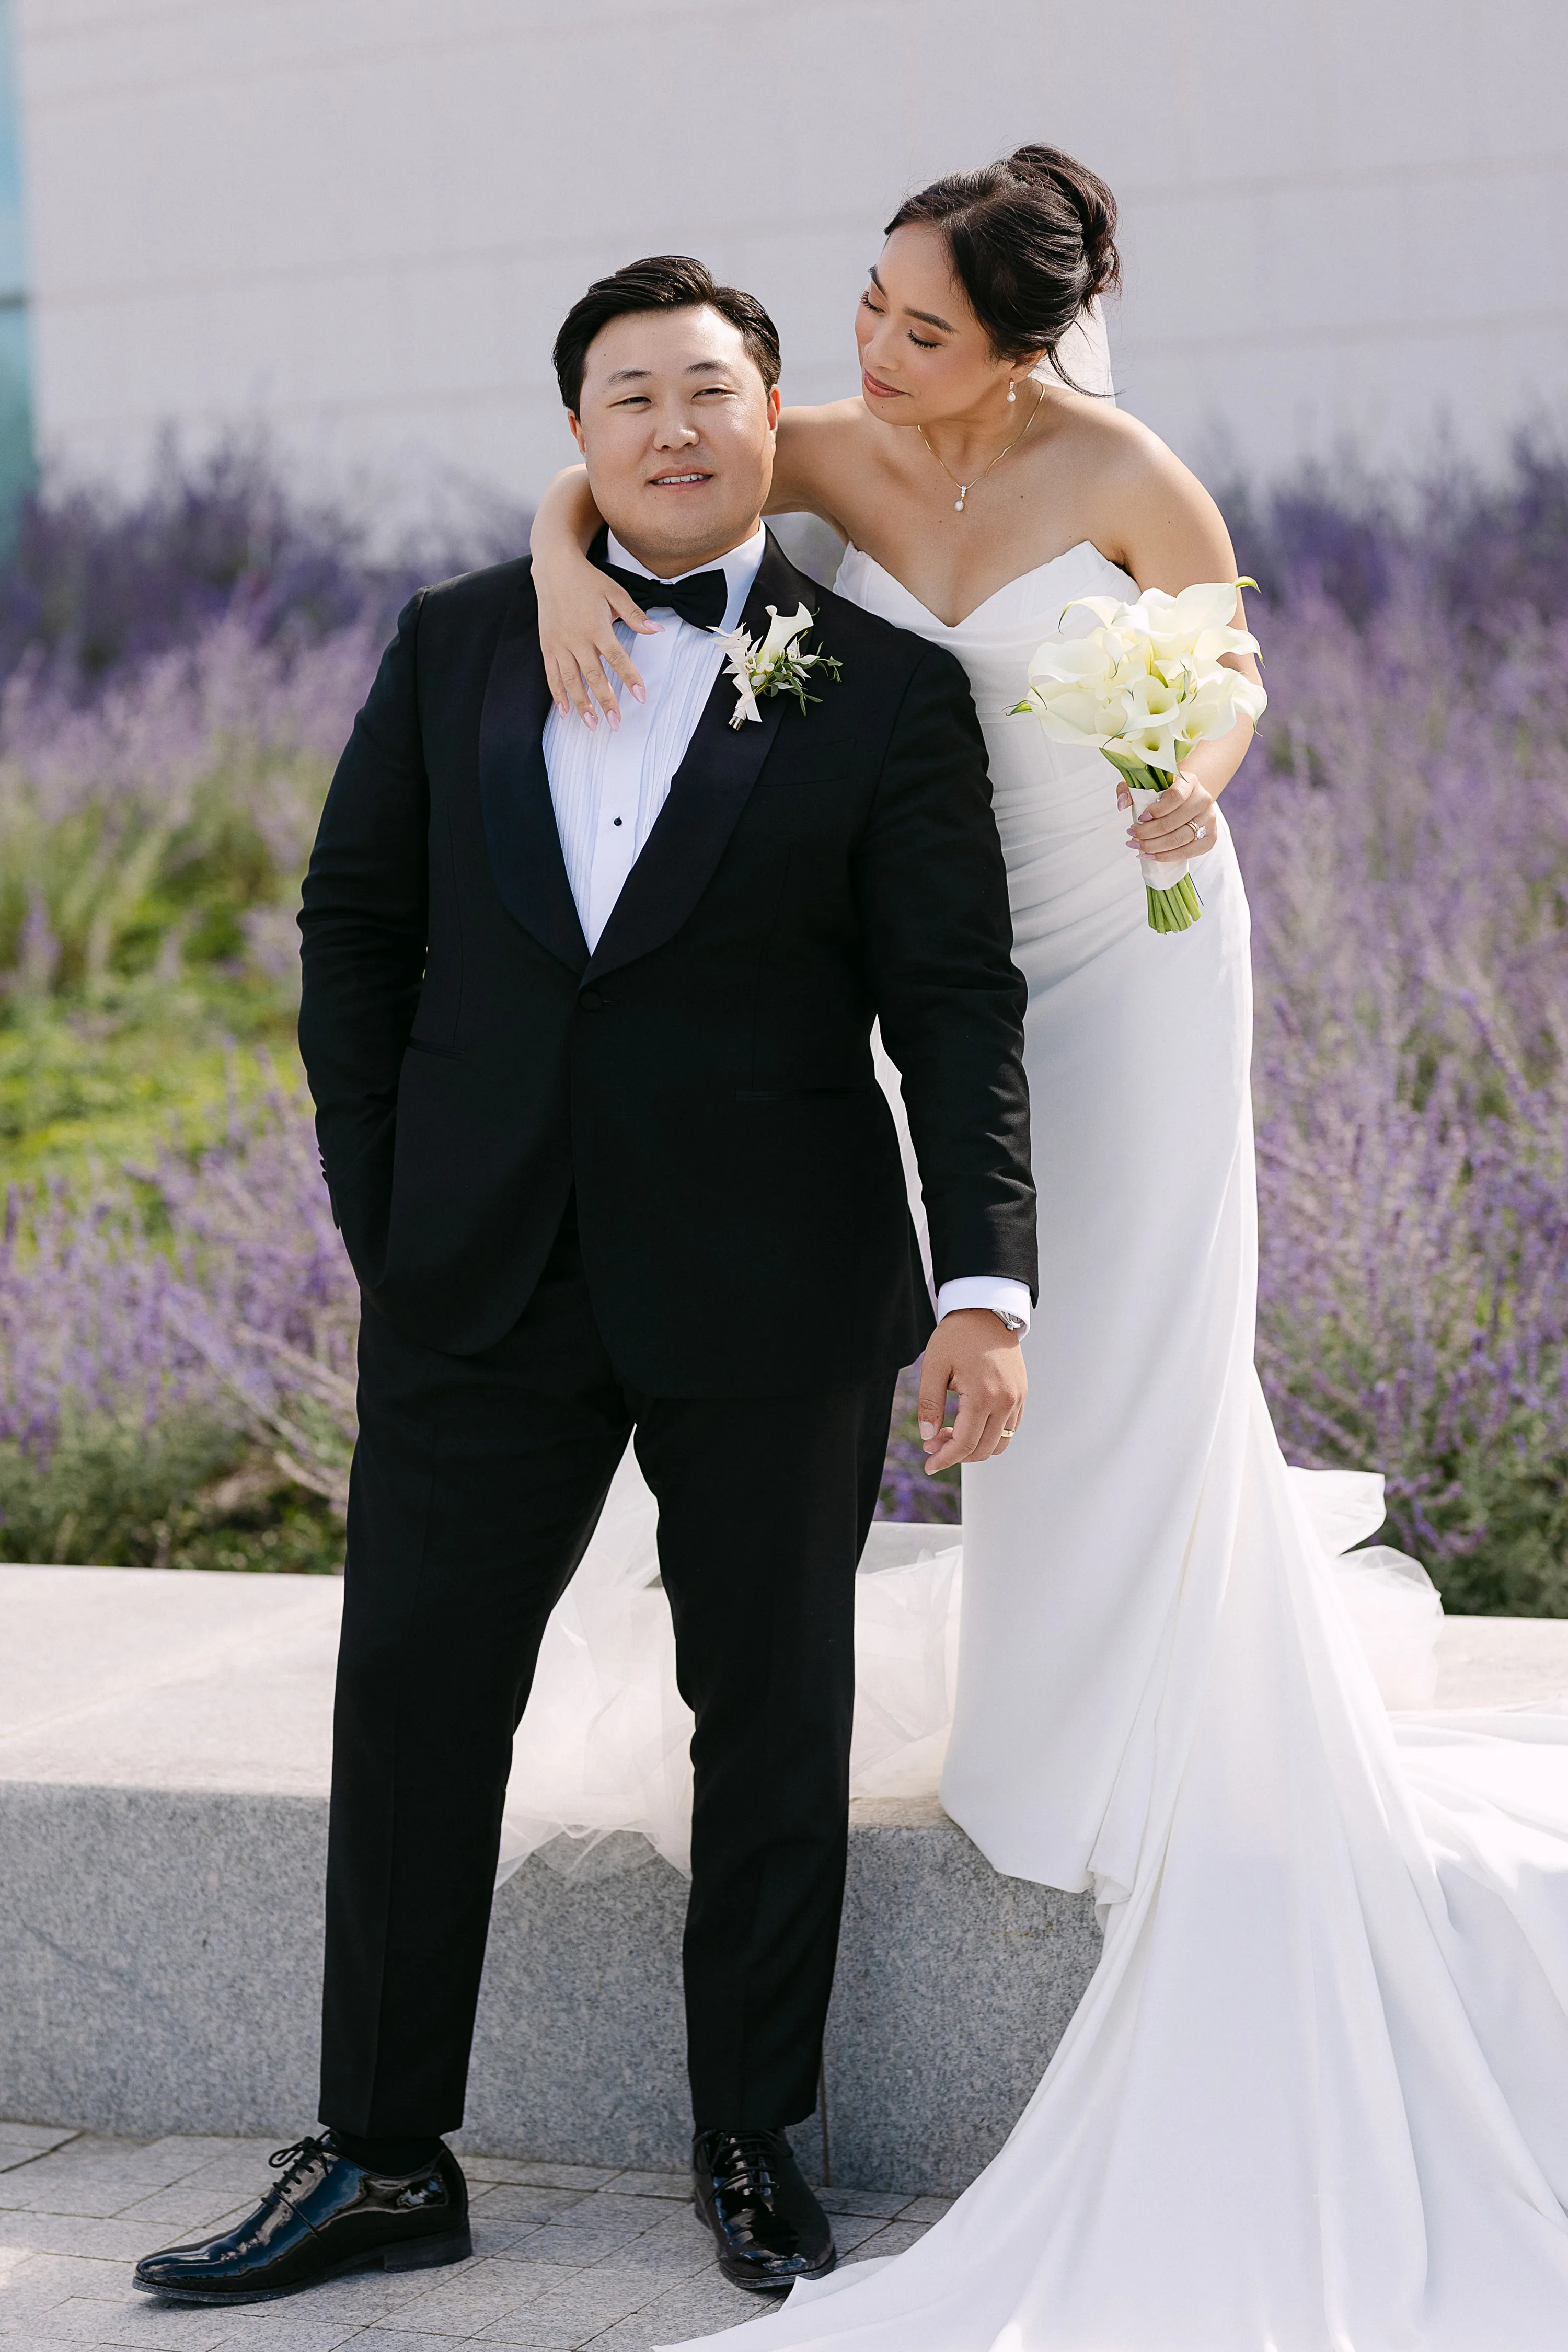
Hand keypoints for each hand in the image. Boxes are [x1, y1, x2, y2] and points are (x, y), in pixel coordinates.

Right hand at [536, 549, 661, 730]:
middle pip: (594, 676)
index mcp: (597, 627)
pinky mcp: (547, 646)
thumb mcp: (615, 593)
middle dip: (606, 702)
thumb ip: (635, 615)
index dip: (630, 678)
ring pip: (571, 681)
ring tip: (593, 725)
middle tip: (616, 723)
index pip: (617, 658)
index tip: (641, 696)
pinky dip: (558, 694)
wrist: (554, 568)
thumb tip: (657, 630)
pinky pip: (552, 675)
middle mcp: (577, 639)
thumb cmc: (588, 581)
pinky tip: (565, 711)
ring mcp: (560, 644)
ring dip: (582, 705)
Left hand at [917, 1310, 1026, 1475]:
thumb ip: (929, 1404)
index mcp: (983, 1395)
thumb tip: (928, 1437)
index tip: (928, 1466)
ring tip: (950, 1433)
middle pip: (982, 1449)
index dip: (945, 1459)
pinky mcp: (1021, 1394)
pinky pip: (1009, 1428)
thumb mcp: (934, 1366)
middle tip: (933, 1443)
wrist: (986, 1311)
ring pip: (999, 1443)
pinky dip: (990, 1435)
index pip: (965, 1444)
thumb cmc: (957, 1335)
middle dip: (955, 1454)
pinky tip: (969, 1423)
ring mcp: (1017, 1398)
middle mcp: (1006, 1401)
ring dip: (974, 1447)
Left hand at [1120, 771, 1217, 862]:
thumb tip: (1123, 804)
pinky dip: (1167, 856)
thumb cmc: (1162, 793)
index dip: (1156, 811)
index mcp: (1189, 781)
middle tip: (1132, 835)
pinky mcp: (1210, 837)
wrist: (1185, 801)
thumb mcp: (1144, 784)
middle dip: (1148, 832)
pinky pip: (1189, 852)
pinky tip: (1151, 856)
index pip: (1175, 797)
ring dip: (1154, 846)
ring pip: (1180, 839)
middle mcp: (1203, 799)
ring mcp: (1209, 819)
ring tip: (1137, 846)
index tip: (1140, 818)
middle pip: (1174, 822)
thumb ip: (1128, 789)